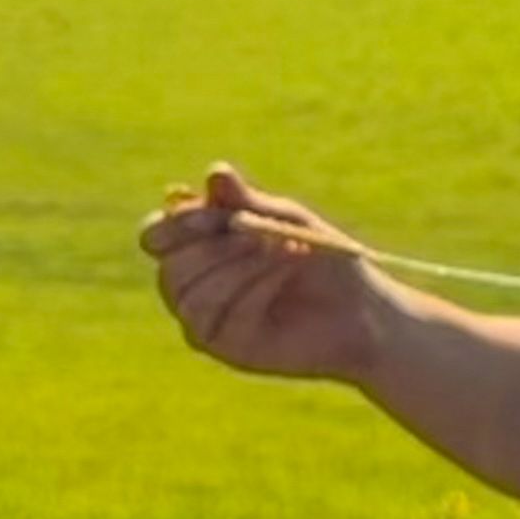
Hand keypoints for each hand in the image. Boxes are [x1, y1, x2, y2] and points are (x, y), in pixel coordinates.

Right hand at [142, 163, 393, 385]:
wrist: (363, 309)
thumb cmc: (323, 258)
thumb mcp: (286, 221)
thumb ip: (247, 202)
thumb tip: (215, 172)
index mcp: (200, 247)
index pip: (156, 236)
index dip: (177, 224)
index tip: (214, 211)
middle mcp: (194, 284)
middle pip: (170, 267)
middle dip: (214, 245)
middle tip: (259, 229)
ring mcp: (205, 319)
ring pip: (187, 295)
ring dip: (236, 266)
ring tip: (285, 247)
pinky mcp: (224, 346)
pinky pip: (212, 320)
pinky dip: (250, 290)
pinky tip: (284, 274)